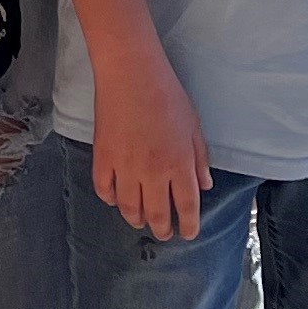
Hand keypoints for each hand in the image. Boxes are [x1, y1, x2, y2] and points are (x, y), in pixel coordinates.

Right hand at [89, 49, 210, 242]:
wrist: (131, 74)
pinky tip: (117, 199)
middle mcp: (153, 172)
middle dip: (162, 229)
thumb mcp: (194, 125)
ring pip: (129, 208)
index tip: (188, 233)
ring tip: (141, 221)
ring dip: (137, 219)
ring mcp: (125, 167)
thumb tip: (204, 185)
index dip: (189, 225)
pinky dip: (111, 199)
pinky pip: (105, 189)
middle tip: (163, 234)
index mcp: (179, 163)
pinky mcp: (103, 158)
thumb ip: (200, 158)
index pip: (186, 206)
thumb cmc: (167, 94)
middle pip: (157, 213)